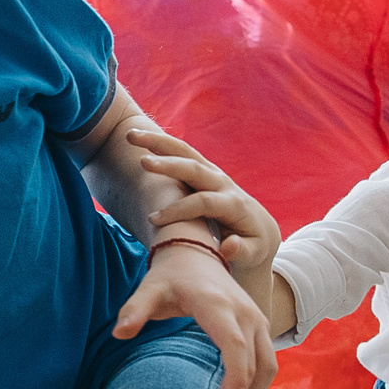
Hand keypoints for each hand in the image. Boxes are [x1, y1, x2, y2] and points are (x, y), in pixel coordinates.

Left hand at [113, 242, 277, 388]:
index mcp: (219, 307)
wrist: (196, 254)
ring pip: (269, 366)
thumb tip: (119, 333)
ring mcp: (258, 319)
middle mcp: (246, 314)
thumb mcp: (148, 290)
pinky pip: (268, 360)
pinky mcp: (261, 325)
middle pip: (256, 367)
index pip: (236, 353)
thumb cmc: (170, 277)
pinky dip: (256, 382)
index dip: (230, 388)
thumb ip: (134, 310)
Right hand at [131, 126, 279, 275]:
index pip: (204, 202)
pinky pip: (180, 152)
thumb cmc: (250, 244)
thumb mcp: (252, 253)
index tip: (153, 220)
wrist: (258, 226)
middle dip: (169, 165)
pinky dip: (159, 143)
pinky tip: (136, 137)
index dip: (179, 210)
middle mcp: (222, 182)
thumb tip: (229, 246)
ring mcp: (212, 173)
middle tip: (142, 163)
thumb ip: (242, 251)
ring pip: (185, 152)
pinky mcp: (203, 169)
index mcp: (232, 204)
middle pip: (195, 168)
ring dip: (159, 142)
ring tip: (130, 135)